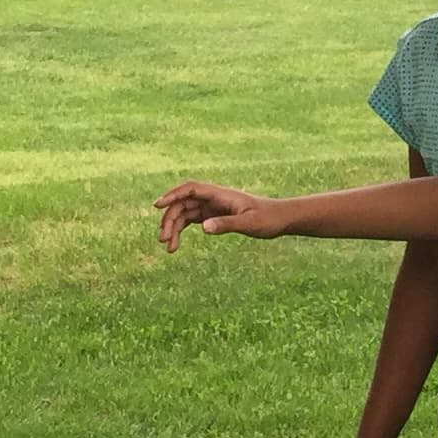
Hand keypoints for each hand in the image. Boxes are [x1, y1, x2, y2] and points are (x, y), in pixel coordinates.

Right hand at [157, 180, 291, 251]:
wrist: (279, 219)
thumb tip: (203, 228)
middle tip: (164, 240)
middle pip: (183, 203)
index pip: (191, 189)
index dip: (172, 195)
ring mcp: (212, 207)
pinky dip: (182, 231)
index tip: (158, 205)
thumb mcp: (249, 224)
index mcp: (221, 194)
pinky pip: (192, 220)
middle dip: (170, 219)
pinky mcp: (213, 216)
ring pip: (185, 213)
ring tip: (169, 248)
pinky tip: (176, 245)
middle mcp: (214, 198)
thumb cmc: (267, 219)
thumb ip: (226, 225)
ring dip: (174, 228)